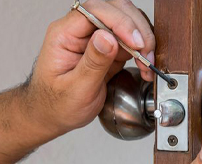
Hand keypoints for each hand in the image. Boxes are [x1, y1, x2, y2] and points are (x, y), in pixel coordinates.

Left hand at [26, 0, 155, 135]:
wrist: (55, 115)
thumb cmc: (57, 104)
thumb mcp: (75, 88)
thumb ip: (92, 63)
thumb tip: (108, 37)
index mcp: (64, 35)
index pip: (94, 11)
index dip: (119, 22)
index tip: (135, 42)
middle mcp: (80, 31)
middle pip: (114, 10)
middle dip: (135, 28)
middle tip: (145, 53)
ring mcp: (95, 39)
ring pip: (125, 22)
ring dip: (141, 39)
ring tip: (146, 63)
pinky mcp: (108, 50)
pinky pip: (129, 41)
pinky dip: (141, 51)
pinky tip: (144, 66)